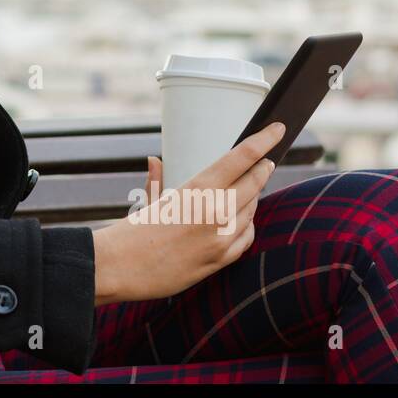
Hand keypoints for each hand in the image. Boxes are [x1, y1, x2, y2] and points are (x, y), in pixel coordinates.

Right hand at [92, 122, 283, 304]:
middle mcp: (215, 211)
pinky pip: (246, 237)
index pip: (241, 157)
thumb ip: (159, 179)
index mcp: (197, 188)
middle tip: (266, 162)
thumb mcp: (148, 199)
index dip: (263, 141)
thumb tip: (155, 161)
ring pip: (252, 210)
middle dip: (262, 169)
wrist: (119, 267)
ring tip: (245, 191)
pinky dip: (245, 225)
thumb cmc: (131, 230)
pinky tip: (238, 221)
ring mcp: (222, 237)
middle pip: (255, 182)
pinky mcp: (221, 260)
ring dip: (251, 199)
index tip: (278, 129)